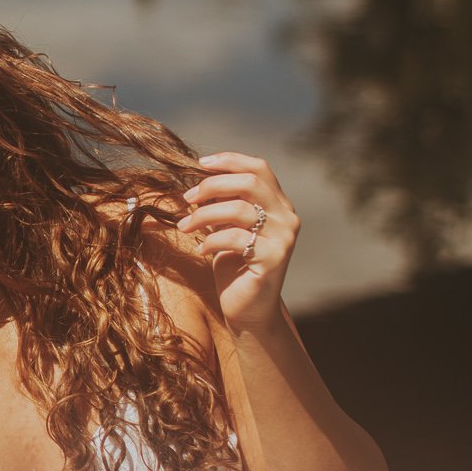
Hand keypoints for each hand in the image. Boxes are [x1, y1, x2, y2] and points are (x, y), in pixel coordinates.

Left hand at [175, 151, 298, 332]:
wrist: (248, 309)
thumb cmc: (234, 265)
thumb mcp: (227, 227)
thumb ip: (222, 203)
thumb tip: (198, 180)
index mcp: (278, 204)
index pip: (259, 168)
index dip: (230, 161)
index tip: (200, 163)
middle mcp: (287, 217)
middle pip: (250, 183)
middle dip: (212, 186)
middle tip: (187, 199)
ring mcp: (284, 238)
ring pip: (240, 210)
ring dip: (204, 215)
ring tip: (184, 227)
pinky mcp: (274, 259)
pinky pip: (236, 239)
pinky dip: (211, 241)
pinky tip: (200, 250)